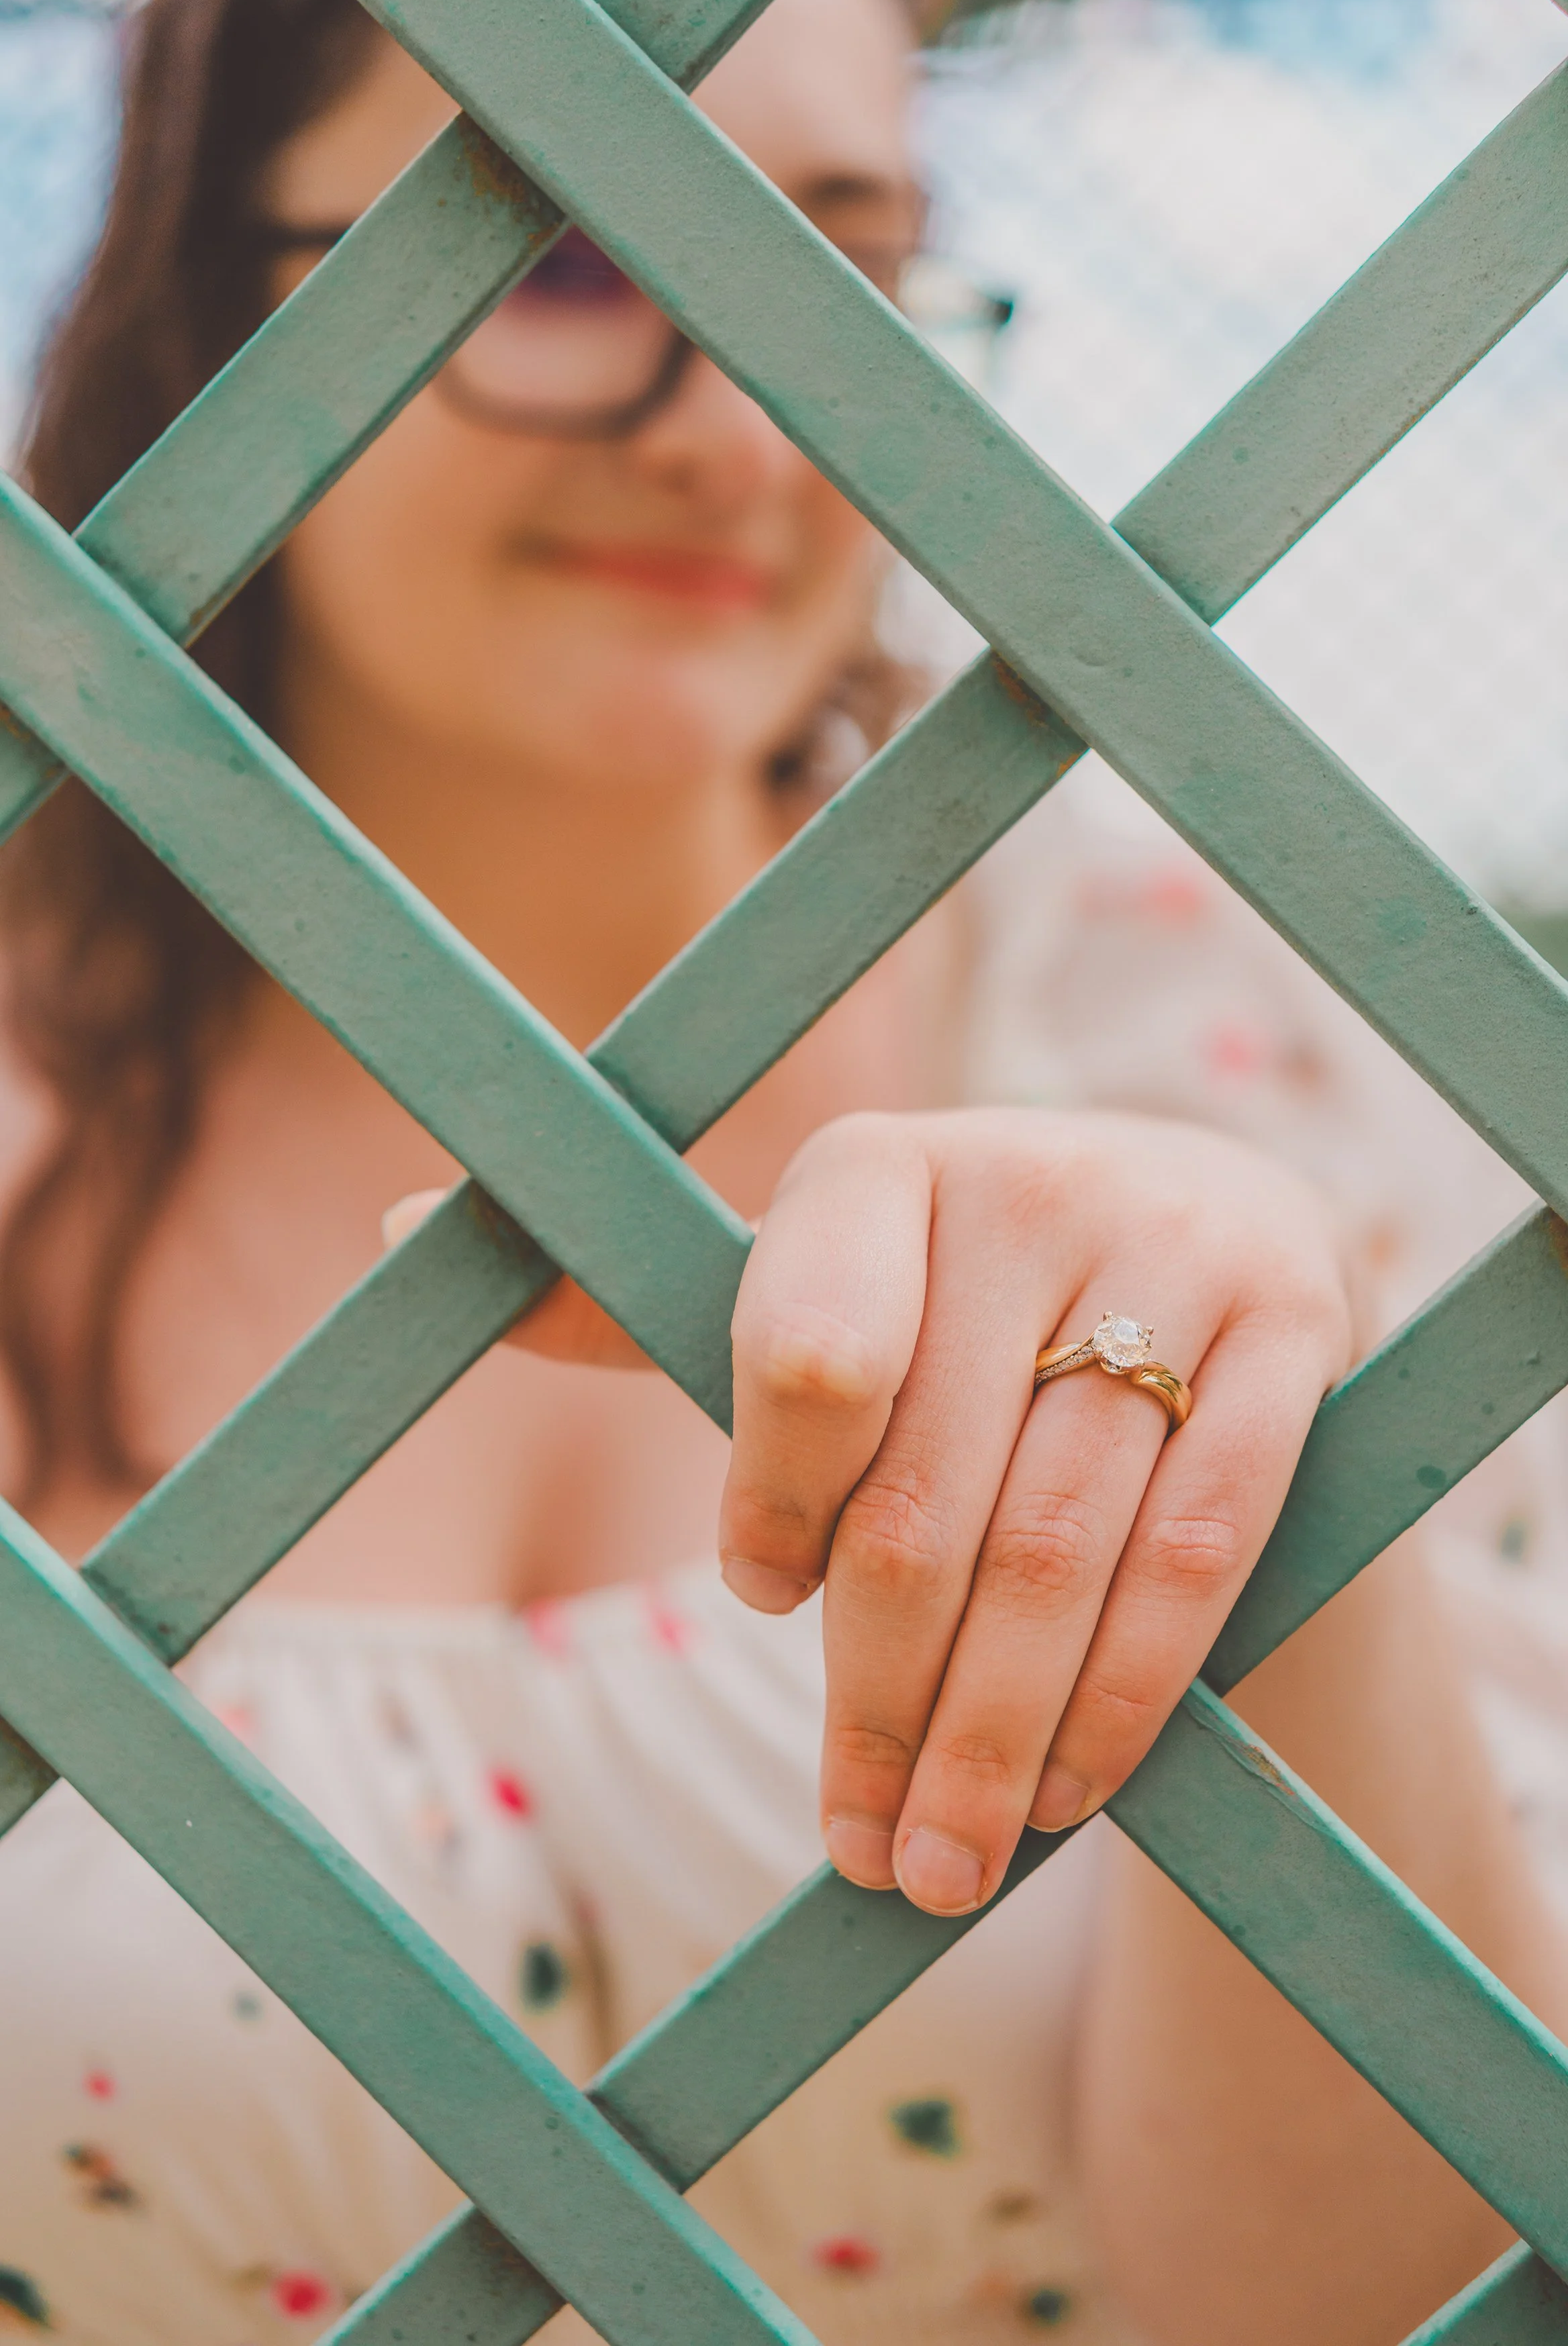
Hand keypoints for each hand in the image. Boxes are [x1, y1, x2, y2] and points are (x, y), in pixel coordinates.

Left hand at [386, 1107, 1350, 1915]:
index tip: (765, 1605)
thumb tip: (388, 1234)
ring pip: (1061, 1547)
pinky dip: (1126, 1690)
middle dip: (883, 1705)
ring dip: (995, 1740)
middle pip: (930, 1501)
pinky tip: (1070, 1789)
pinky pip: (1201, 1545)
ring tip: (944, 1867)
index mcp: (874, 1167)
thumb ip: (631, 1306)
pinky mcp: (1300, 1325)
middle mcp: (1030, 1177)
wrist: (1203, 1227)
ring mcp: (1179, 1245)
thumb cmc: (950, 1298)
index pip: (799, 1358)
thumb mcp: (810, 1286)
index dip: (774, 1511)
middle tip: (866, 1851)